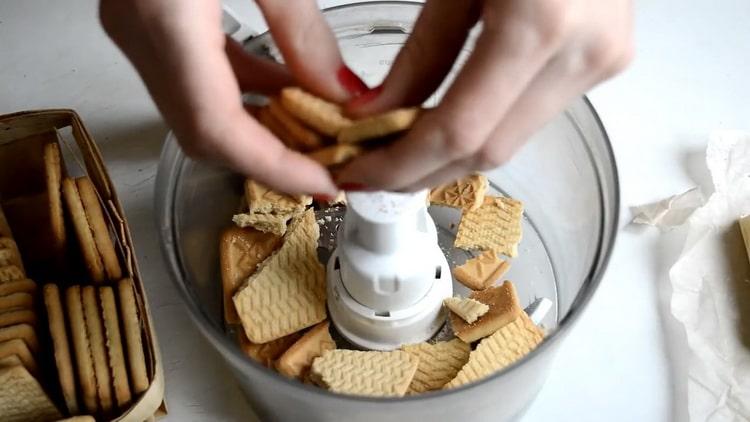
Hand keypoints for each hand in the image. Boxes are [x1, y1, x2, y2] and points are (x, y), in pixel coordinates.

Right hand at [99, 0, 368, 196]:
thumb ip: (300, 27)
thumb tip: (340, 91)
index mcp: (162, 17)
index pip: (219, 130)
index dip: (276, 169)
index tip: (326, 183)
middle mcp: (139, 32)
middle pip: (207, 133)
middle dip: (274, 159)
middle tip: (333, 165)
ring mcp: (137, 27)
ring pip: (202, 110)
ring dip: (264, 129)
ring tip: (323, 134)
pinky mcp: (147, 16)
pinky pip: (200, 77)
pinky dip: (248, 93)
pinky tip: (288, 87)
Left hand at [337, 0, 633, 190]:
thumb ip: (420, 54)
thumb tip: (374, 116)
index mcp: (541, 24)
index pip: (459, 130)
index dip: (401, 164)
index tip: (358, 173)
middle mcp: (584, 54)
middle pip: (489, 151)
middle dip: (421, 173)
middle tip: (370, 174)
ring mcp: (603, 59)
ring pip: (513, 141)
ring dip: (451, 156)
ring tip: (400, 154)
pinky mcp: (608, 58)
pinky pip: (532, 115)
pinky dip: (485, 129)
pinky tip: (447, 126)